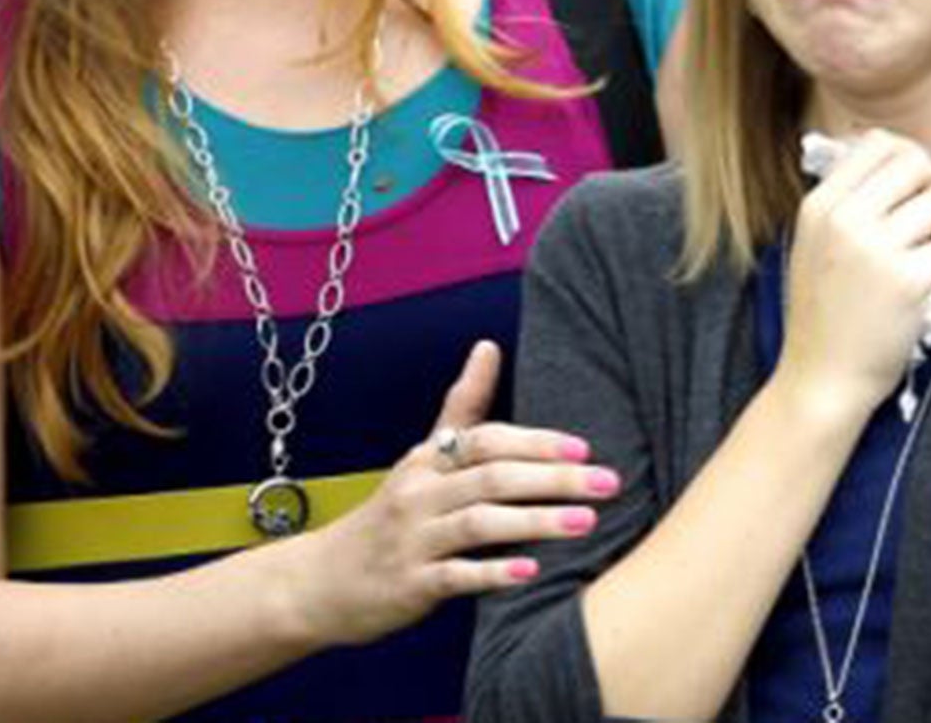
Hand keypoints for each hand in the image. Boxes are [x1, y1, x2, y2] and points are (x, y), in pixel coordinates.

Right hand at [284, 340, 619, 645]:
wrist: (322, 581)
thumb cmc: (395, 512)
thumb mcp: (422, 457)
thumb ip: (462, 406)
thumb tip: (489, 345)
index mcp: (428, 460)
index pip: (486, 440)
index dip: (535, 441)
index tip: (584, 448)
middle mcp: (418, 494)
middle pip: (492, 478)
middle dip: (553, 479)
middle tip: (608, 483)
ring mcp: (412, 540)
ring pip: (478, 524)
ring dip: (535, 522)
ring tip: (585, 523)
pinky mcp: (408, 585)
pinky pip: (454, 577)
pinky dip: (491, 573)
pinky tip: (531, 572)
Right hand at [777, 132, 930, 425]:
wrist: (820, 382)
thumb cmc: (826, 316)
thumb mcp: (815, 245)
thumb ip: (846, 201)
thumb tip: (891, 151)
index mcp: (820, 205)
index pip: (879, 144)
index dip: (910, 161)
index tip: (915, 192)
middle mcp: (844, 219)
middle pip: (917, 163)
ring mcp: (874, 249)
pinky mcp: (906, 281)